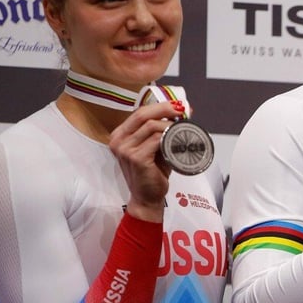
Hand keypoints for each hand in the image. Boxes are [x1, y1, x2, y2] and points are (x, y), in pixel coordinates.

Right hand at [110, 101, 180, 221]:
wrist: (147, 198)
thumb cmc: (152, 173)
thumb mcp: (155, 148)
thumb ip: (161, 131)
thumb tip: (180, 113)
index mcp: (120, 135)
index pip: (139, 113)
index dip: (160, 106)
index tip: (178, 105)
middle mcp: (118, 140)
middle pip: (142, 115)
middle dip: (165, 108)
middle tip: (183, 108)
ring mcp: (125, 149)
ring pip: (151, 126)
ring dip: (170, 124)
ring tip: (183, 127)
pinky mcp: (136, 158)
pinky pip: (156, 140)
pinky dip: (170, 137)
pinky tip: (178, 140)